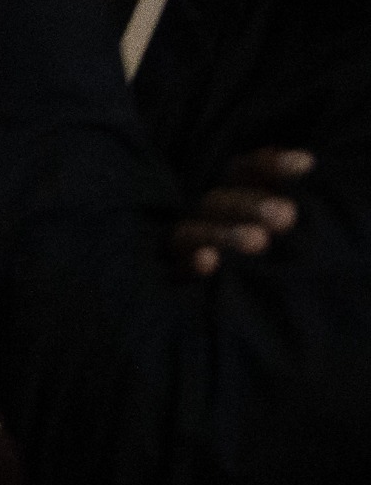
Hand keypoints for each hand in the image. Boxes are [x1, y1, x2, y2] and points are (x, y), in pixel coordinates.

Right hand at [174, 147, 314, 275]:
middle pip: (220, 202)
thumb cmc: (285, 261)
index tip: (306, 164)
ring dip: (225, 234)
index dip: (272, 165)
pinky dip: (192, 263)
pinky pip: (180, 266)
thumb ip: (287, 201)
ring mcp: (191, 244)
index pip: (247, 171)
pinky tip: (207, 263)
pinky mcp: (179, 273)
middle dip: (252, 207)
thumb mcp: (287, 228)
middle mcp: (210, 216)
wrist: (254, 320)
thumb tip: (306, 165)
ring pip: (195, 231)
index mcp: (236, 196)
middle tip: (285, 215)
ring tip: (257, 241)